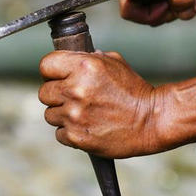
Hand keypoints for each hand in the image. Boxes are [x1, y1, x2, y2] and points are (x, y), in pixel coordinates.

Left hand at [39, 50, 161, 158]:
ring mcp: (75, 115)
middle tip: (75, 98)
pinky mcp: (76, 137)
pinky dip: (70, 132)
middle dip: (57, 94)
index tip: (59, 77)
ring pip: (50, 114)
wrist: (152, 121)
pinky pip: (59, 133)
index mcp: (84, 66)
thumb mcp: (115, 63)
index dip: (52, 72)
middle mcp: (76, 90)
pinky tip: (87, 127)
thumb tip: (70, 60)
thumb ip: (88, 59)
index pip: (46, 65)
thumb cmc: (135, 91)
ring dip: (63, 115)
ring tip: (84, 114)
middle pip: (44, 92)